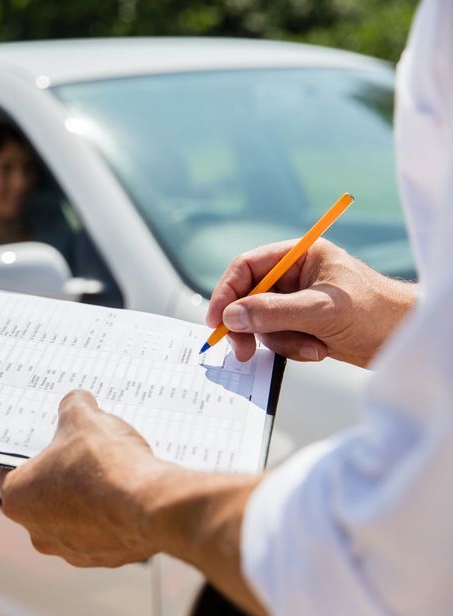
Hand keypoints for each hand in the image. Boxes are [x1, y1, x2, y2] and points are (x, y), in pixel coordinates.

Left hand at [0, 391, 270, 615]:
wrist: (152, 505)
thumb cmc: (106, 464)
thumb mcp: (83, 417)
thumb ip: (72, 406)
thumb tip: (77, 402)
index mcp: (18, 499)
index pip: (11, 468)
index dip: (30, 448)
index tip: (47, 437)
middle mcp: (38, 532)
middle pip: (43, 494)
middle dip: (61, 472)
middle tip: (81, 450)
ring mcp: (72, 550)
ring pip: (74, 515)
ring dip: (87, 496)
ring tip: (110, 471)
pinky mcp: (104, 558)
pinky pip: (102, 530)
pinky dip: (111, 514)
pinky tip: (127, 493)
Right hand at [207, 239, 415, 366]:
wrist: (406, 339)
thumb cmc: (376, 312)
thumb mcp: (320, 310)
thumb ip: (272, 311)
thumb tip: (232, 316)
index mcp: (300, 256)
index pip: (247, 267)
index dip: (227, 292)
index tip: (217, 320)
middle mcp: (295, 275)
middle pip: (249, 297)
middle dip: (250, 325)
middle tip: (243, 350)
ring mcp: (298, 301)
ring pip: (262, 323)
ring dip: (281, 341)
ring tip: (311, 346)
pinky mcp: (303, 324)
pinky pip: (278, 338)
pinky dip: (293, 348)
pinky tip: (319, 349)